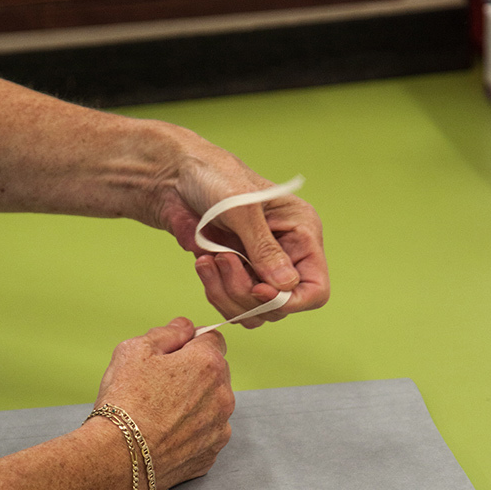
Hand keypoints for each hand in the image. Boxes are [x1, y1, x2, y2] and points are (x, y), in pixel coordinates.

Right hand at [91, 317, 234, 489]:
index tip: (173, 355)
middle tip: (159, 386)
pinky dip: (191, 433)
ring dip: (195, 405)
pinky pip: (205, 435)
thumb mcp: (134, 350)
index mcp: (208, 364)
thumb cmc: (125, 403)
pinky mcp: (211, 454)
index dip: (191, 344)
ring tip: (160, 414)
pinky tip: (165, 435)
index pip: (213, 339)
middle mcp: (223, 396)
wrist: (118, 458)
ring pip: (212, 406)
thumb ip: (166, 333)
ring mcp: (219, 428)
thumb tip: (183, 327)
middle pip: (215, 374)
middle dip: (193, 375)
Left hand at [151, 142, 329, 326]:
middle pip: (280, 307)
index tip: (258, 289)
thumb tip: (285, 286)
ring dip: (227, 293)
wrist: (174, 177)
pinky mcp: (235, 276)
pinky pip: (232, 307)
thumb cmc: (214, 176)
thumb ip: (264, 249)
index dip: (290, 300)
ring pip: (254, 313)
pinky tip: (204, 264)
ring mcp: (259, 270)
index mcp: (302, 235)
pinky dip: (215, 292)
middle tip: (224, 260)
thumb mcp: (242, 208)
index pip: (315, 289)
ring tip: (210, 260)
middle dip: (247, 293)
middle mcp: (286, 257)